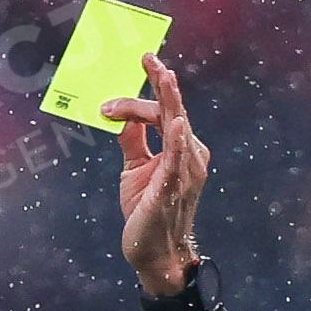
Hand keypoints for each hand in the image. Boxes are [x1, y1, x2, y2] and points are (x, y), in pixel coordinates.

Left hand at [105, 59, 209, 308]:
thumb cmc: (147, 211)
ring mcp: (185, 171)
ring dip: (167, 100)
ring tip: (163, 75)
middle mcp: (189, 155)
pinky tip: (177, 123)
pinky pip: (177, 160)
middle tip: (147, 58)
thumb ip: (132, 140)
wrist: (155, 253)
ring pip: (176, 127)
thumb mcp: (135, 168)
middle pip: (172, 111)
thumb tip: (121, 115)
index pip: (162, 112)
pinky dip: (178, 140)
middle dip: (161, 82)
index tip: (128, 81)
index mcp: (180, 148)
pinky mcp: (173, 188)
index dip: (143, 95)